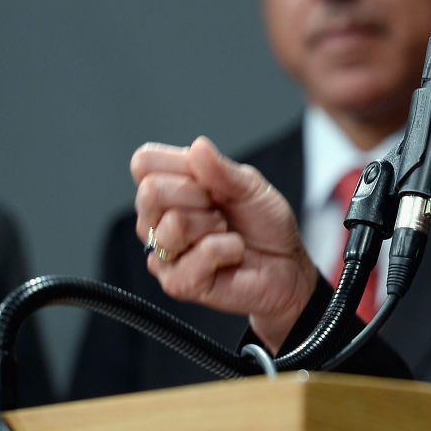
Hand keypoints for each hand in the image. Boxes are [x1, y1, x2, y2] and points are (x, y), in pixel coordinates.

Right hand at [131, 136, 319, 351]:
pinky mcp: (177, 283)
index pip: (143, 163)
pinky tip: (232, 253)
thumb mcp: (250, 186)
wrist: (287, 265)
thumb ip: (221, 169)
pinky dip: (228, 249)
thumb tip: (198, 147)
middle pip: (150, 192)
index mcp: (169, 189)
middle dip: (197, 195)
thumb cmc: (264, 224)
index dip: (180, 164)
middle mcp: (158, 221)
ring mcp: (164, 254)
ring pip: (172, 225)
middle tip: (219, 209)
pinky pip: (199, 254)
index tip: (208, 181)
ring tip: (226, 232)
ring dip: (214, 226)